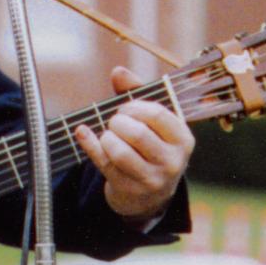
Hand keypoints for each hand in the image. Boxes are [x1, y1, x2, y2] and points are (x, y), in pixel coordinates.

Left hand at [75, 65, 193, 220]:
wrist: (150, 193)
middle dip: (119, 122)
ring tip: (108, 135)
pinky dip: (90, 145)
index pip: (158, 115)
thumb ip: (136, 92)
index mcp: (183, 140)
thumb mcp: (152, 121)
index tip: (126, 108)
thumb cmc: (151, 144)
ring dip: (107, 137)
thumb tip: (118, 71)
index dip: (136, 106)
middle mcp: (172, 162)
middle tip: (115, 122)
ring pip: (120, 153)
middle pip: (138, 134)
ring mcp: (151, 180)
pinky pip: (104, 164)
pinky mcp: (129, 190)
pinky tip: (82, 132)